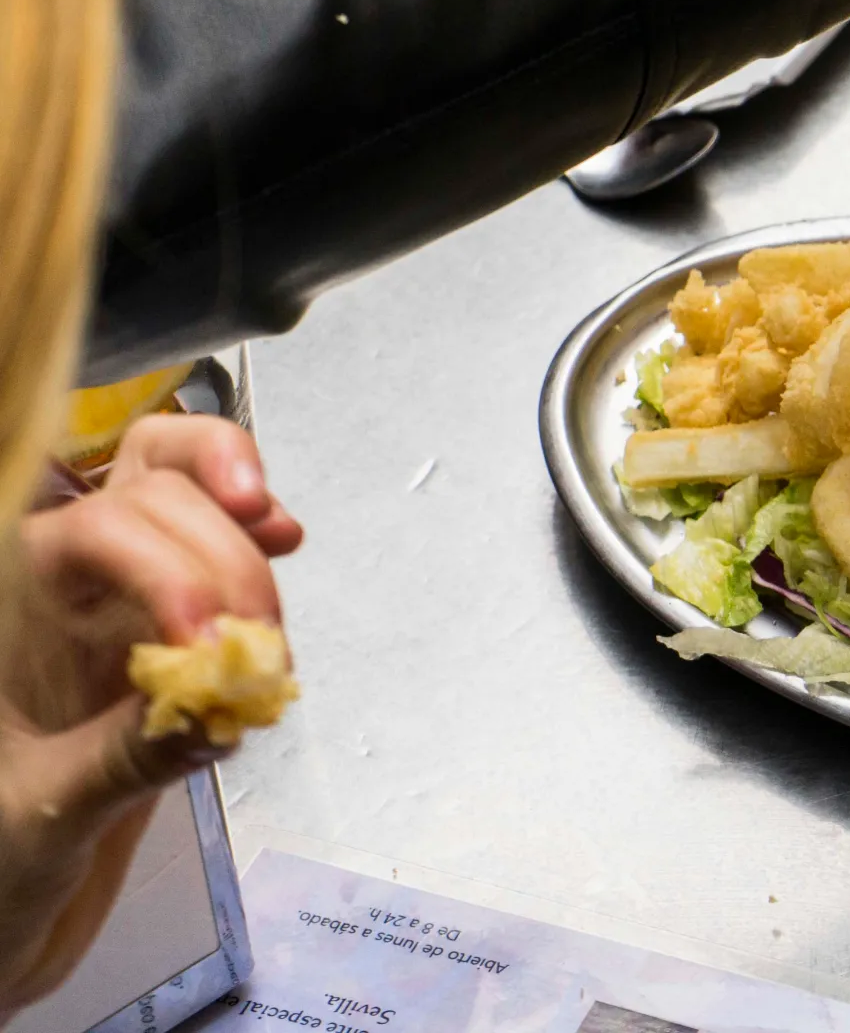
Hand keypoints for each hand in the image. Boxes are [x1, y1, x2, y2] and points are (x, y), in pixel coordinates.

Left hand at [0, 416, 300, 1015]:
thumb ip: (120, 761)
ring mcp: (107, 587)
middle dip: (217, 552)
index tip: (208, 639)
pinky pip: (210, 530)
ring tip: (269, 616)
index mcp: (4, 610)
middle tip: (258, 636)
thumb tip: (214, 709)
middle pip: (147, 488)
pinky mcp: (158, 610)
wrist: (4, 907)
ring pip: (177, 480)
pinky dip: (254, 524)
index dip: (159, 564)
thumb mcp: (40, 818)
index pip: (87, 531)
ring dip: (242, 524)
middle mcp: (50, 578)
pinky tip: (286, 540)